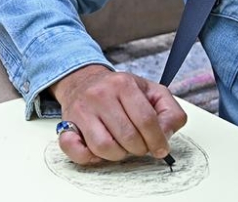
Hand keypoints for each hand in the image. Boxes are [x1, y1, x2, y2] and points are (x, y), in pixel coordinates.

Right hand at [50, 65, 186, 163]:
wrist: (82, 80)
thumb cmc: (119, 90)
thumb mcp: (151, 91)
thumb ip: (170, 112)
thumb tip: (165, 136)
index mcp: (123, 84)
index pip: (147, 120)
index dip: (158, 140)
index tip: (160, 148)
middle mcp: (100, 94)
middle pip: (128, 137)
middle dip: (139, 148)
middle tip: (139, 145)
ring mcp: (82, 110)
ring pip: (105, 147)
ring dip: (117, 154)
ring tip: (120, 146)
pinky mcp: (67, 124)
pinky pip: (76, 150)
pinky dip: (88, 157)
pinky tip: (97, 151)